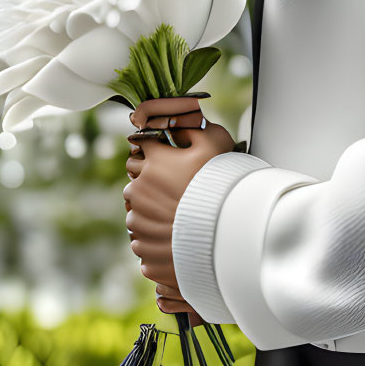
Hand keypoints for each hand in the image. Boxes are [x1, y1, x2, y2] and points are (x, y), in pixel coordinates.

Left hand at [123, 97, 234, 321]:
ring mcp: (138, 221)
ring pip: (139, 211)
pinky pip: (145, 239)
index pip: (142, 145)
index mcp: (152, 163)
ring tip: (182, 217)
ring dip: (154, 212)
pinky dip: (158, 238)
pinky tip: (179, 236)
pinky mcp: (143, 248)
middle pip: (138, 180)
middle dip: (154, 182)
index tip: (170, 158)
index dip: (158, 150)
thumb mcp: (216, 143)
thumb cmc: (223, 187)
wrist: (226, 237)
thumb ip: (194, 124)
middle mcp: (138, 191)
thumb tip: (179, 118)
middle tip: (180, 190)